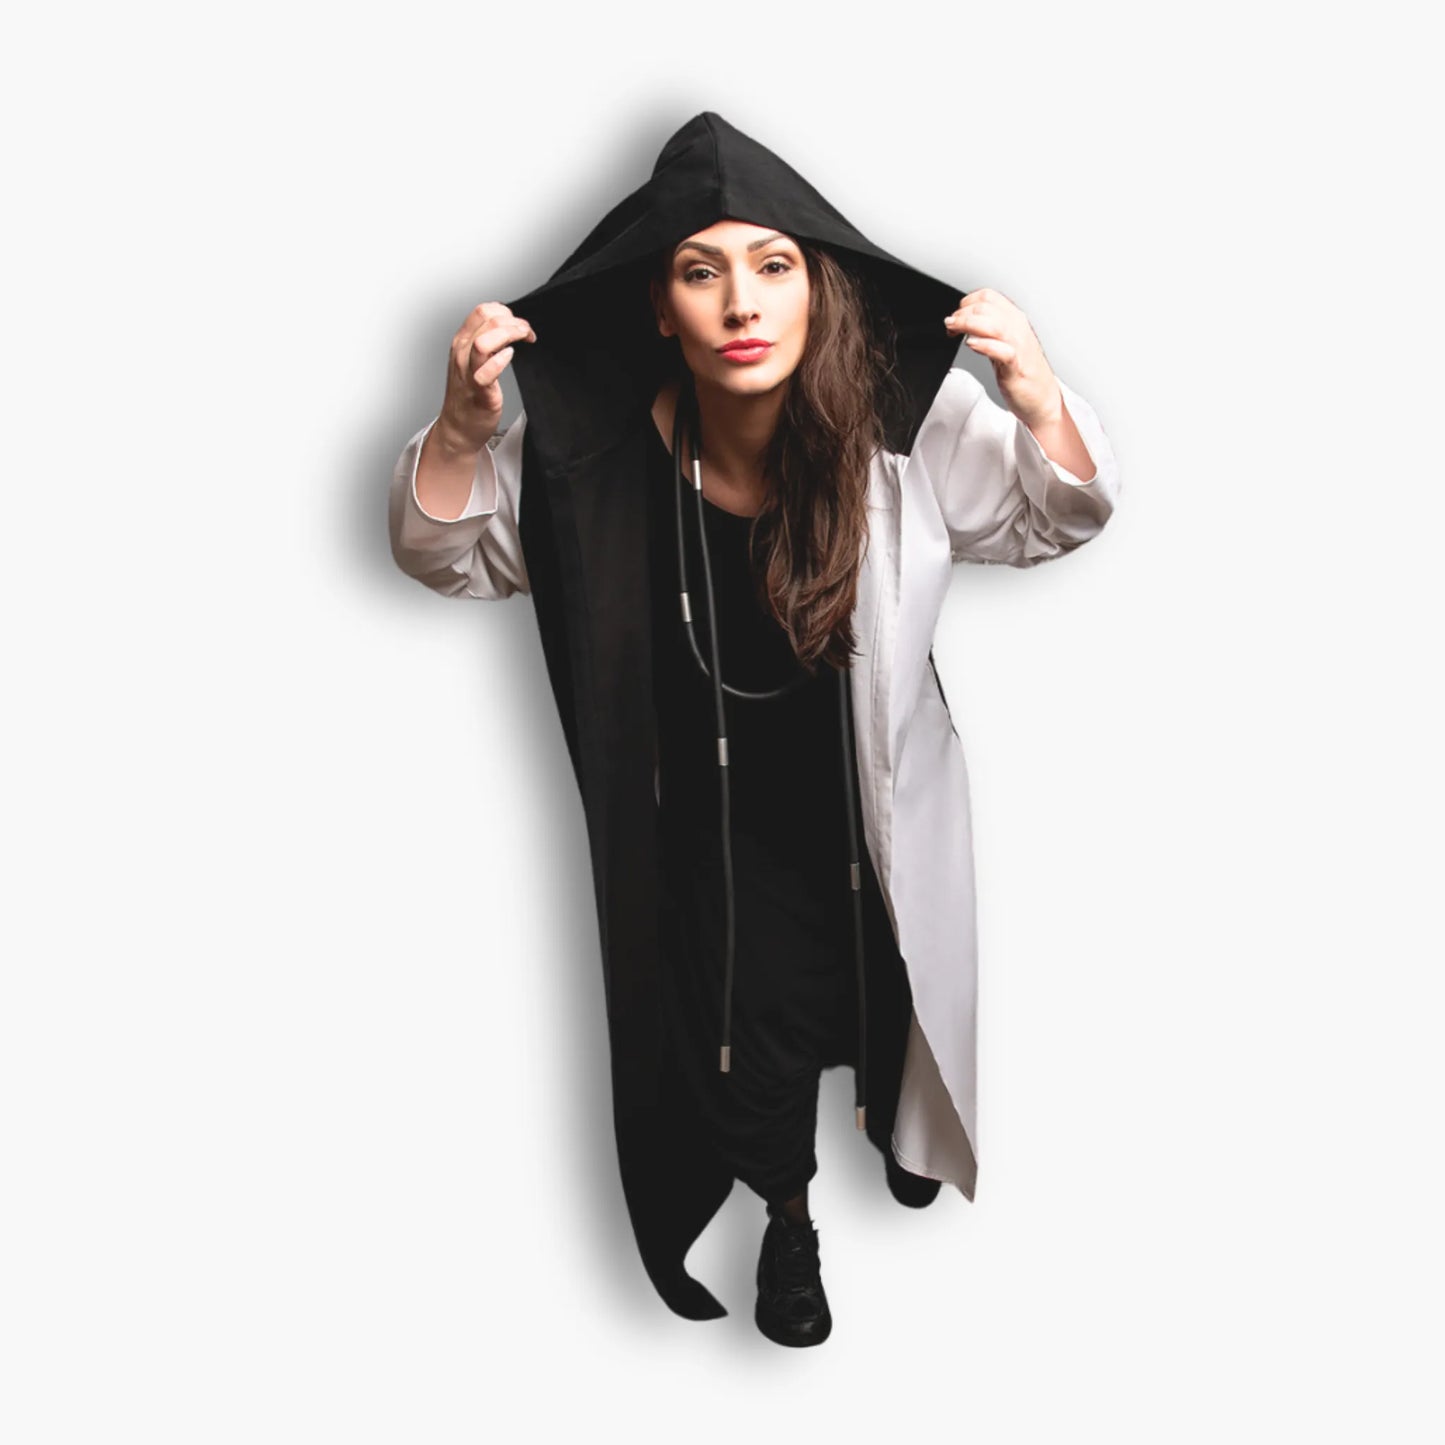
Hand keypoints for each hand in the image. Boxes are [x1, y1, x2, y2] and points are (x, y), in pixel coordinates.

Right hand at [436, 302, 536, 455]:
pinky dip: (500, 360)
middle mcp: (462, 353)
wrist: (458, 428)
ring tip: (523, 341)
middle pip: (487, 320)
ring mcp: (468, 372)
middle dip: (514, 322)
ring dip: (509, 335)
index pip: (482, 311)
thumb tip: (509, 329)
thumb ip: (488, 343)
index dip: (505, 312)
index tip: (519, 324)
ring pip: (484, 341)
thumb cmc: (470, 395)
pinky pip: (486, 371)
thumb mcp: (473, 361)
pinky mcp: (478, 391)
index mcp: (462, 342)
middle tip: (527, 333)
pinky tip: (510, 357)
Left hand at [944, 288, 1062, 429]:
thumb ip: (989, 331)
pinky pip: (1003, 350)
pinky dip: (984, 345)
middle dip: (961, 314)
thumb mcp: (1004, 343)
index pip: (988, 296)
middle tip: (950, 326)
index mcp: (1015, 320)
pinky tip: (971, 344)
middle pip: (986, 307)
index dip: (966, 303)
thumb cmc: (1023, 372)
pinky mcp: (1016, 367)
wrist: (1042, 398)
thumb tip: (966, 322)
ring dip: (967, 323)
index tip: (955, 316)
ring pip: (993, 324)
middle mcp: (1018, 329)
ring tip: (953, 330)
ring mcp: (1019, 347)